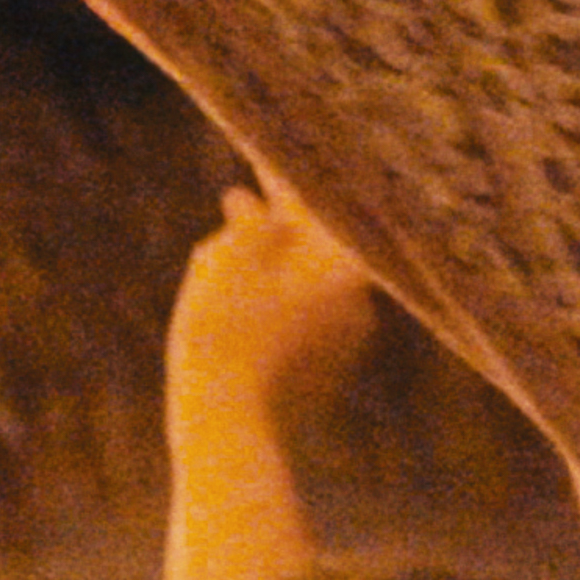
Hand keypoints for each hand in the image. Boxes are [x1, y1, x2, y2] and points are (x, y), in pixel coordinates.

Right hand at [167, 177, 381, 439]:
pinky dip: (273, 307)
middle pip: (314, 246)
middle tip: (238, 205)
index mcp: (342, 264)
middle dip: (276, 228)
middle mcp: (358, 300)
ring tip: (221, 267)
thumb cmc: (226, 331)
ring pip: (304, 286)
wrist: (230, 424)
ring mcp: (348, 340)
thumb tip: (249, 203)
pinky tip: (232, 315)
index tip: (266, 156)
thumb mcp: (224, 260)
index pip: (315, 204)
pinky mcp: (329, 370)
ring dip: (271, 269)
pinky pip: (303, 322)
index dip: (283, 177)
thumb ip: (246, 223)